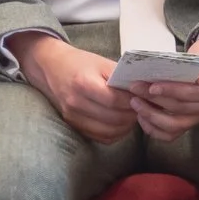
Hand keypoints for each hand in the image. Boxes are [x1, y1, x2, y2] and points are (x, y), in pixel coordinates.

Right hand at [7, 32, 133, 144]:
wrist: (53, 67)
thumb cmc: (81, 63)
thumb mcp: (103, 63)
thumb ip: (122, 76)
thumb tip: (145, 89)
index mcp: (84, 84)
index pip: (115, 100)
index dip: (133, 101)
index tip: (144, 97)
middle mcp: (75, 102)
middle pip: (113, 118)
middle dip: (133, 114)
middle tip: (143, 107)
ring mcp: (72, 116)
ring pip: (108, 131)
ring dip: (126, 126)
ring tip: (133, 114)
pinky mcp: (72, 124)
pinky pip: (99, 137)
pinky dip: (114, 133)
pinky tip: (122, 123)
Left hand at [131, 32, 198, 141]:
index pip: (195, 93)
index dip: (173, 91)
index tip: (152, 86)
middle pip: (180, 108)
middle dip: (155, 99)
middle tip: (135, 88)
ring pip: (174, 125)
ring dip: (151, 115)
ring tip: (135, 102)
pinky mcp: (188, 125)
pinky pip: (169, 135)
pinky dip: (153, 129)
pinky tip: (141, 116)